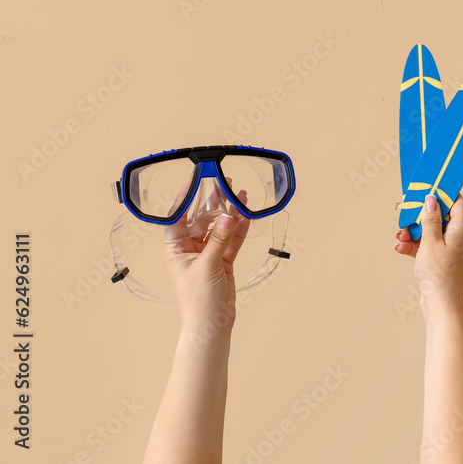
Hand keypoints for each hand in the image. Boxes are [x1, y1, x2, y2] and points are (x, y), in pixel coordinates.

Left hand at [163, 193, 250, 335]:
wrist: (212, 325)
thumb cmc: (198, 301)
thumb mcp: (207, 266)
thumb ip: (219, 239)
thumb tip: (228, 216)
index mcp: (175, 248)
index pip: (179, 216)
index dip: (186, 197)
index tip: (196, 179)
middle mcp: (189, 249)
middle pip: (201, 219)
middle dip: (213, 202)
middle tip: (224, 183)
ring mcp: (207, 254)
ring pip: (219, 228)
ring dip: (229, 213)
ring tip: (239, 194)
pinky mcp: (223, 261)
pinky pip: (231, 240)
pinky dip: (239, 229)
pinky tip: (246, 215)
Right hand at [394, 194, 462, 318]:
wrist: (440, 305)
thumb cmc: (439, 274)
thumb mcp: (430, 242)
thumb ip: (430, 219)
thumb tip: (432, 200)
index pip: (457, 203)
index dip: (443, 194)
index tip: (427, 188)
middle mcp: (460, 238)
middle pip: (440, 217)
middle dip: (419, 215)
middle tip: (402, 210)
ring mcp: (452, 250)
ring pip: (431, 232)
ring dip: (413, 231)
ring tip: (399, 235)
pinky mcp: (443, 260)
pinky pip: (429, 246)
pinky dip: (415, 245)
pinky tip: (400, 247)